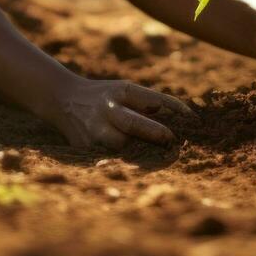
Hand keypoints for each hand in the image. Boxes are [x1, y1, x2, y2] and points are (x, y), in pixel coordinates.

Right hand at [38, 77, 194, 148]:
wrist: (63, 99)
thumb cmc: (104, 96)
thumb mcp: (123, 91)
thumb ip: (147, 103)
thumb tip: (183, 120)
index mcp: (121, 91)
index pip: (152, 99)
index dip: (174, 109)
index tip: (192, 119)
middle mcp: (107, 109)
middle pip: (133, 123)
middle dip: (155, 134)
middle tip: (171, 141)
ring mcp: (94, 129)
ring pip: (121, 145)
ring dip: (138, 151)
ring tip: (154, 157)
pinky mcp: (84, 147)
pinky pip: (108, 157)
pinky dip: (122, 162)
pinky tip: (132, 165)